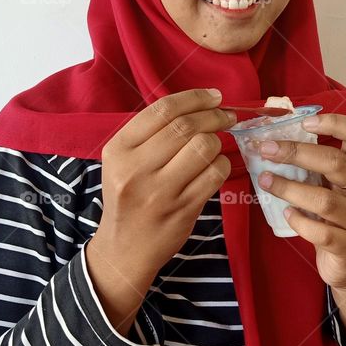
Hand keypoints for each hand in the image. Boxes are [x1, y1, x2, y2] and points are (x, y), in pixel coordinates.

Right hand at [96, 88, 236, 277]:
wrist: (124, 249)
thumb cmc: (129, 197)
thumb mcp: (124, 161)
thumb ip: (152, 133)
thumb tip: (199, 104)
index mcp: (119, 149)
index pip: (162, 110)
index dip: (194, 98)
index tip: (214, 96)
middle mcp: (136, 168)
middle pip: (186, 126)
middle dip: (214, 115)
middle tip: (227, 116)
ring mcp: (160, 191)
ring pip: (204, 147)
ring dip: (218, 141)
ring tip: (216, 144)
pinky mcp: (182, 209)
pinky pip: (215, 174)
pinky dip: (223, 164)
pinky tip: (217, 166)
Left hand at [256, 113, 345, 290]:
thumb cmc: (335, 218)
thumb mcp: (332, 188)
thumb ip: (313, 168)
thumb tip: (273, 143)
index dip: (336, 123)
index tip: (305, 121)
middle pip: (335, 162)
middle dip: (297, 152)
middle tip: (267, 149)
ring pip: (324, 199)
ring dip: (290, 188)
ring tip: (266, 181)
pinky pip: (322, 232)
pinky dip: (300, 222)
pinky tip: (286, 214)